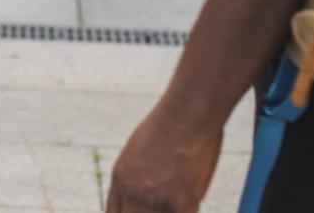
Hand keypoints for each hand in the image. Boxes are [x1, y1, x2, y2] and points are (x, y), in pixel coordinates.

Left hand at [106, 105, 220, 212]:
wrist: (188, 111)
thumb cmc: (172, 124)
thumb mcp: (141, 148)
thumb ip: (139, 174)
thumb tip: (149, 190)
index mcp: (120, 177)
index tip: (140, 212)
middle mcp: (132, 191)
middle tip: (162, 205)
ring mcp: (155, 198)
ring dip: (170, 210)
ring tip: (180, 193)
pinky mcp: (181, 202)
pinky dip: (189, 211)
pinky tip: (193, 202)